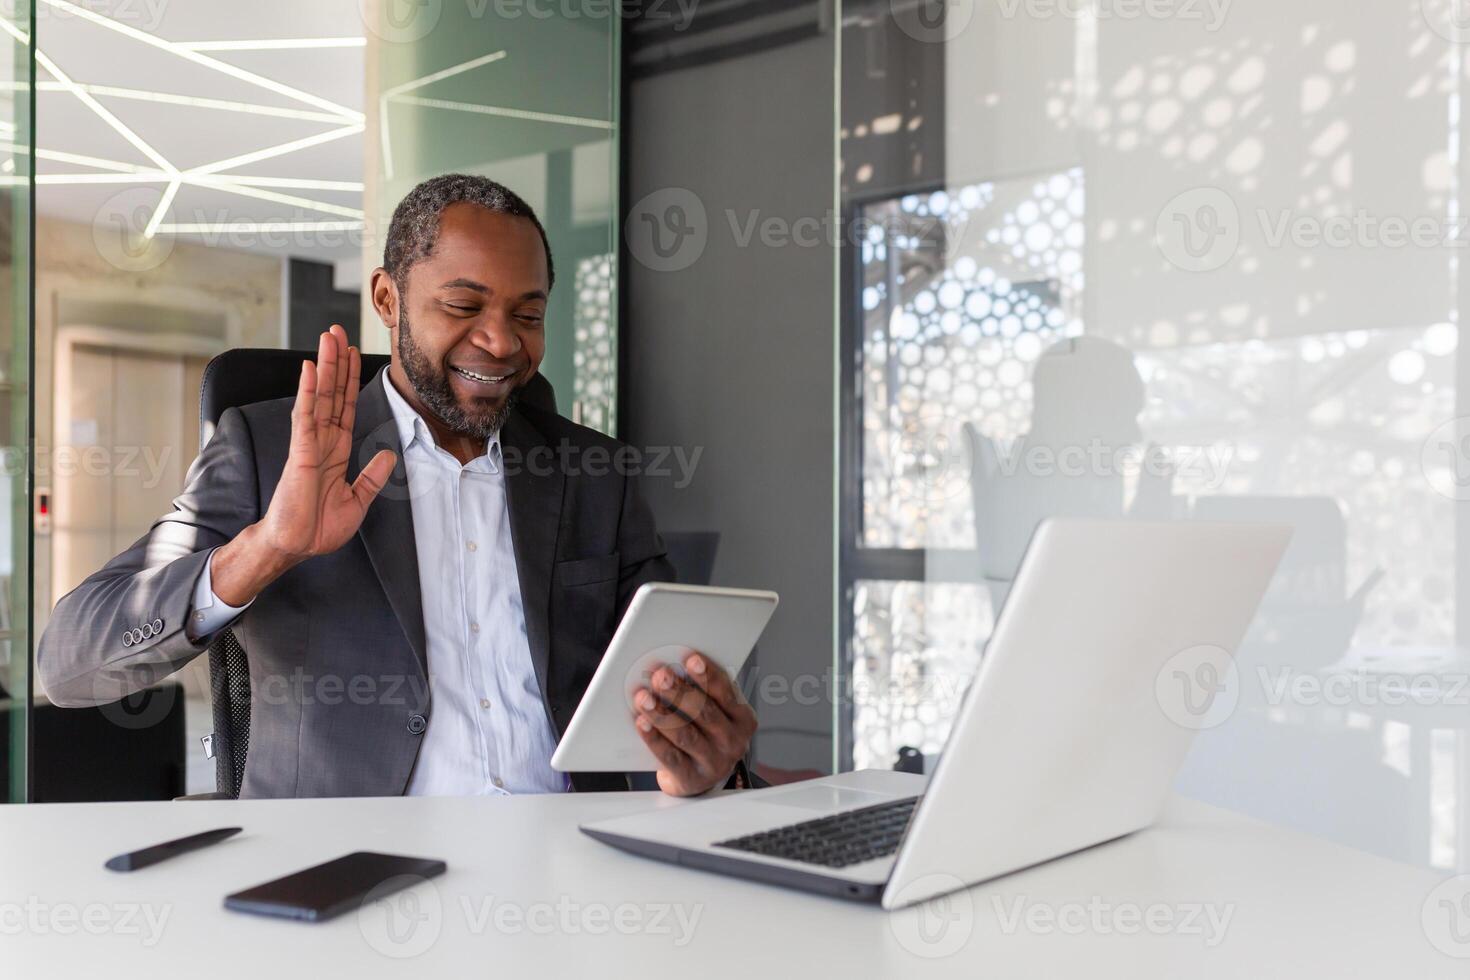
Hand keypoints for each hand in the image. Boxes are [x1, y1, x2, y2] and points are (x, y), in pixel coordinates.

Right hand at [209, 327, 396, 604]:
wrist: (296, 546)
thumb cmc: (318, 527)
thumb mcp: (357, 500)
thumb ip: (372, 477)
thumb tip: (388, 454)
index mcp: (334, 450)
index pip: (344, 406)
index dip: (349, 379)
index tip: (353, 354)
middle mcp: (321, 441)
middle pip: (331, 393)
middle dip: (335, 362)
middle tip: (337, 331)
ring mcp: (309, 444)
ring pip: (319, 396)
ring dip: (324, 366)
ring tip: (328, 338)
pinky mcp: (300, 453)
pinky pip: (306, 416)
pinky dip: (309, 391)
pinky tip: (311, 369)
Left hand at [634, 653, 756, 795]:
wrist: (701, 778)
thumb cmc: (705, 734)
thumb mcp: (716, 712)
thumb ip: (703, 692)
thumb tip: (674, 668)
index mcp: (743, 719)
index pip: (726, 693)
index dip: (708, 675)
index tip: (690, 659)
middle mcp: (733, 742)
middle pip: (704, 712)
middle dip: (679, 691)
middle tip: (660, 675)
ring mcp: (714, 763)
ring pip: (686, 735)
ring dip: (662, 714)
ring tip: (644, 697)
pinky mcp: (692, 779)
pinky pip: (670, 757)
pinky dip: (654, 738)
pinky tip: (642, 723)